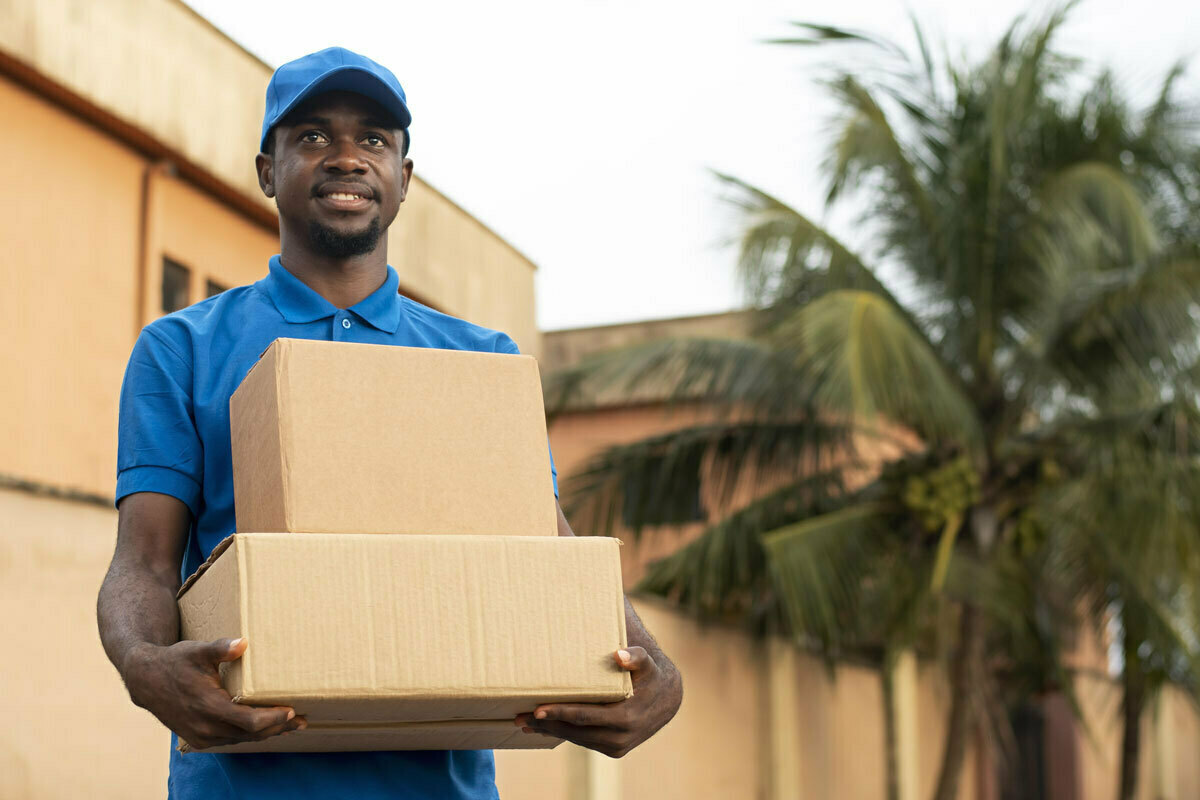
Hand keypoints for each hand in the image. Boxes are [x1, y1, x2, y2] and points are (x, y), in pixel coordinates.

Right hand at [123, 637, 305, 749]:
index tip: (291, 710)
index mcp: (209, 707)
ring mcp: (202, 735)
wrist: (146, 680)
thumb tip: (243, 643)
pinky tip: (264, 728)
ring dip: (267, 733)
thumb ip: (220, 649)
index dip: (272, 719)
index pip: (249, 721)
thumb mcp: (196, 650)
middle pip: (251, 734)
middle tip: (301, 720)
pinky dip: (250, 734)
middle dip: (277, 727)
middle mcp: (206, 727)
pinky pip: (231, 740)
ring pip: (242, 739)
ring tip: (290, 724)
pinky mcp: (199, 738)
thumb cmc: (175, 662)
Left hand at [514, 647, 681, 757]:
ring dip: (551, 732)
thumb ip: (636, 657)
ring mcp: (617, 746)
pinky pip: (584, 742)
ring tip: (526, 723)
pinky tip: (546, 728)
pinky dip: (565, 735)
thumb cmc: (650, 676)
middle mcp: (621, 736)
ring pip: (577, 739)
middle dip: (546, 725)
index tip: (538, 709)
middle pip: (575, 731)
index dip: (561, 713)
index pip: (585, 716)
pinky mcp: (614, 750)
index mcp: (626, 716)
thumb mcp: (647, 663)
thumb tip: (619, 655)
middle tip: (520, 717)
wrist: (668, 700)